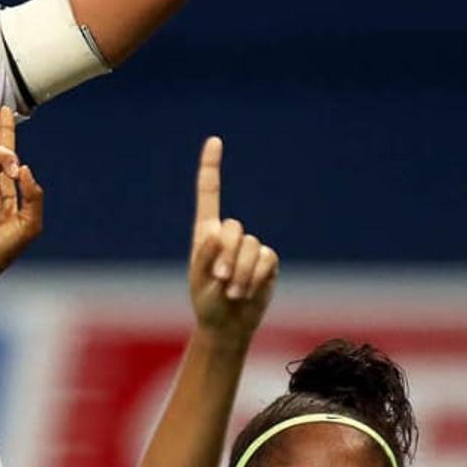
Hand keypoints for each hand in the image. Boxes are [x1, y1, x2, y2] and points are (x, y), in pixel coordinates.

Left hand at [188, 137, 276, 336]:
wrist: (227, 325)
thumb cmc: (206, 302)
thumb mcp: (198, 281)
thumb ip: (205, 256)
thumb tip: (216, 232)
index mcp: (206, 234)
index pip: (210, 194)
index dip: (212, 167)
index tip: (215, 140)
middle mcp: (229, 236)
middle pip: (234, 228)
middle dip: (227, 256)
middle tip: (221, 280)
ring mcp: (251, 248)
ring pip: (251, 246)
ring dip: (241, 273)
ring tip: (233, 292)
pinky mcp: (268, 261)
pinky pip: (266, 259)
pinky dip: (255, 277)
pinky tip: (248, 292)